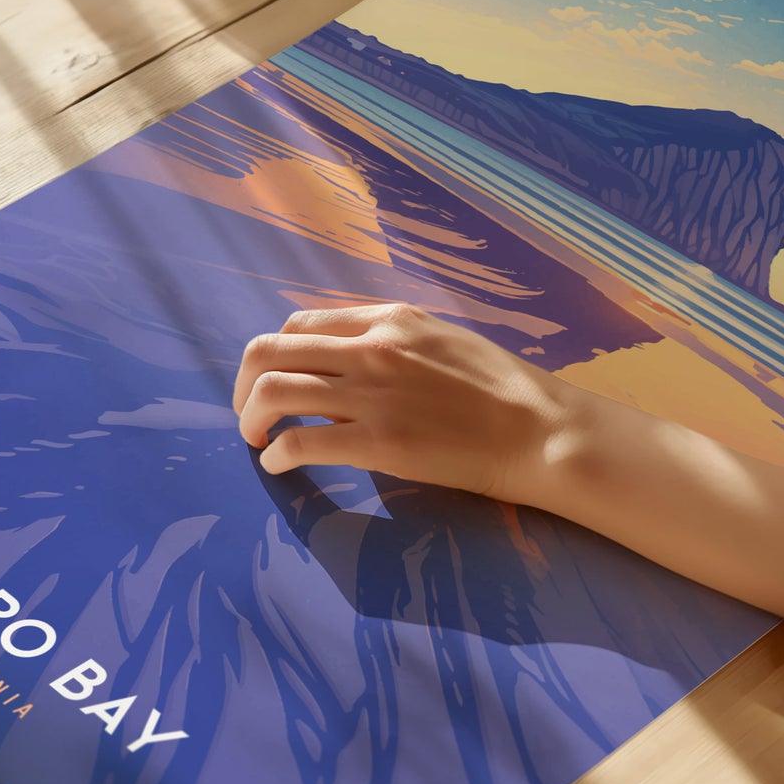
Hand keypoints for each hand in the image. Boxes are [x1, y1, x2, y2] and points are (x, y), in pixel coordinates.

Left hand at [232, 303, 583, 500]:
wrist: (539, 429)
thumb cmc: (500, 389)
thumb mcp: (440, 341)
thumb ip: (389, 344)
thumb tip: (342, 370)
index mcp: (387, 318)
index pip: (300, 323)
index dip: (275, 354)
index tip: (274, 381)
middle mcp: (371, 347)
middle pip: (269, 350)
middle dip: (245, 385)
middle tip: (250, 414)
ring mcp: (372, 394)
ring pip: (272, 391)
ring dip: (251, 418)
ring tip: (257, 440)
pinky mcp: (378, 442)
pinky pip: (300, 441)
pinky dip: (277, 455)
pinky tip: (280, 466)